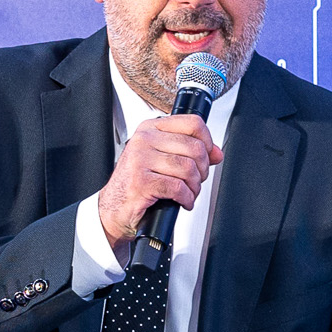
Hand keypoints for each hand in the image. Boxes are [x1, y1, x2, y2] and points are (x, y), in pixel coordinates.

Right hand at [96, 115, 223, 258]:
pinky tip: (183, 201)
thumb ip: (191, 153)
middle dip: (202, 170)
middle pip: (194, 148)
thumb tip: (216, 153)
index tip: (207, 155)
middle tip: (195, 180)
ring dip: (195, 186)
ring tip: (188, 193)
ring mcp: (140, 160)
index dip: (207, 141)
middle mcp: (144, 140)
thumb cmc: (137, 183)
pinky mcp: (141, 182)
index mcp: (151, 129)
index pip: (192, 123)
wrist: (114, 208)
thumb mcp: (164, 161)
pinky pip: (178, 188)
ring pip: (188, 168)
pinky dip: (187, 198)